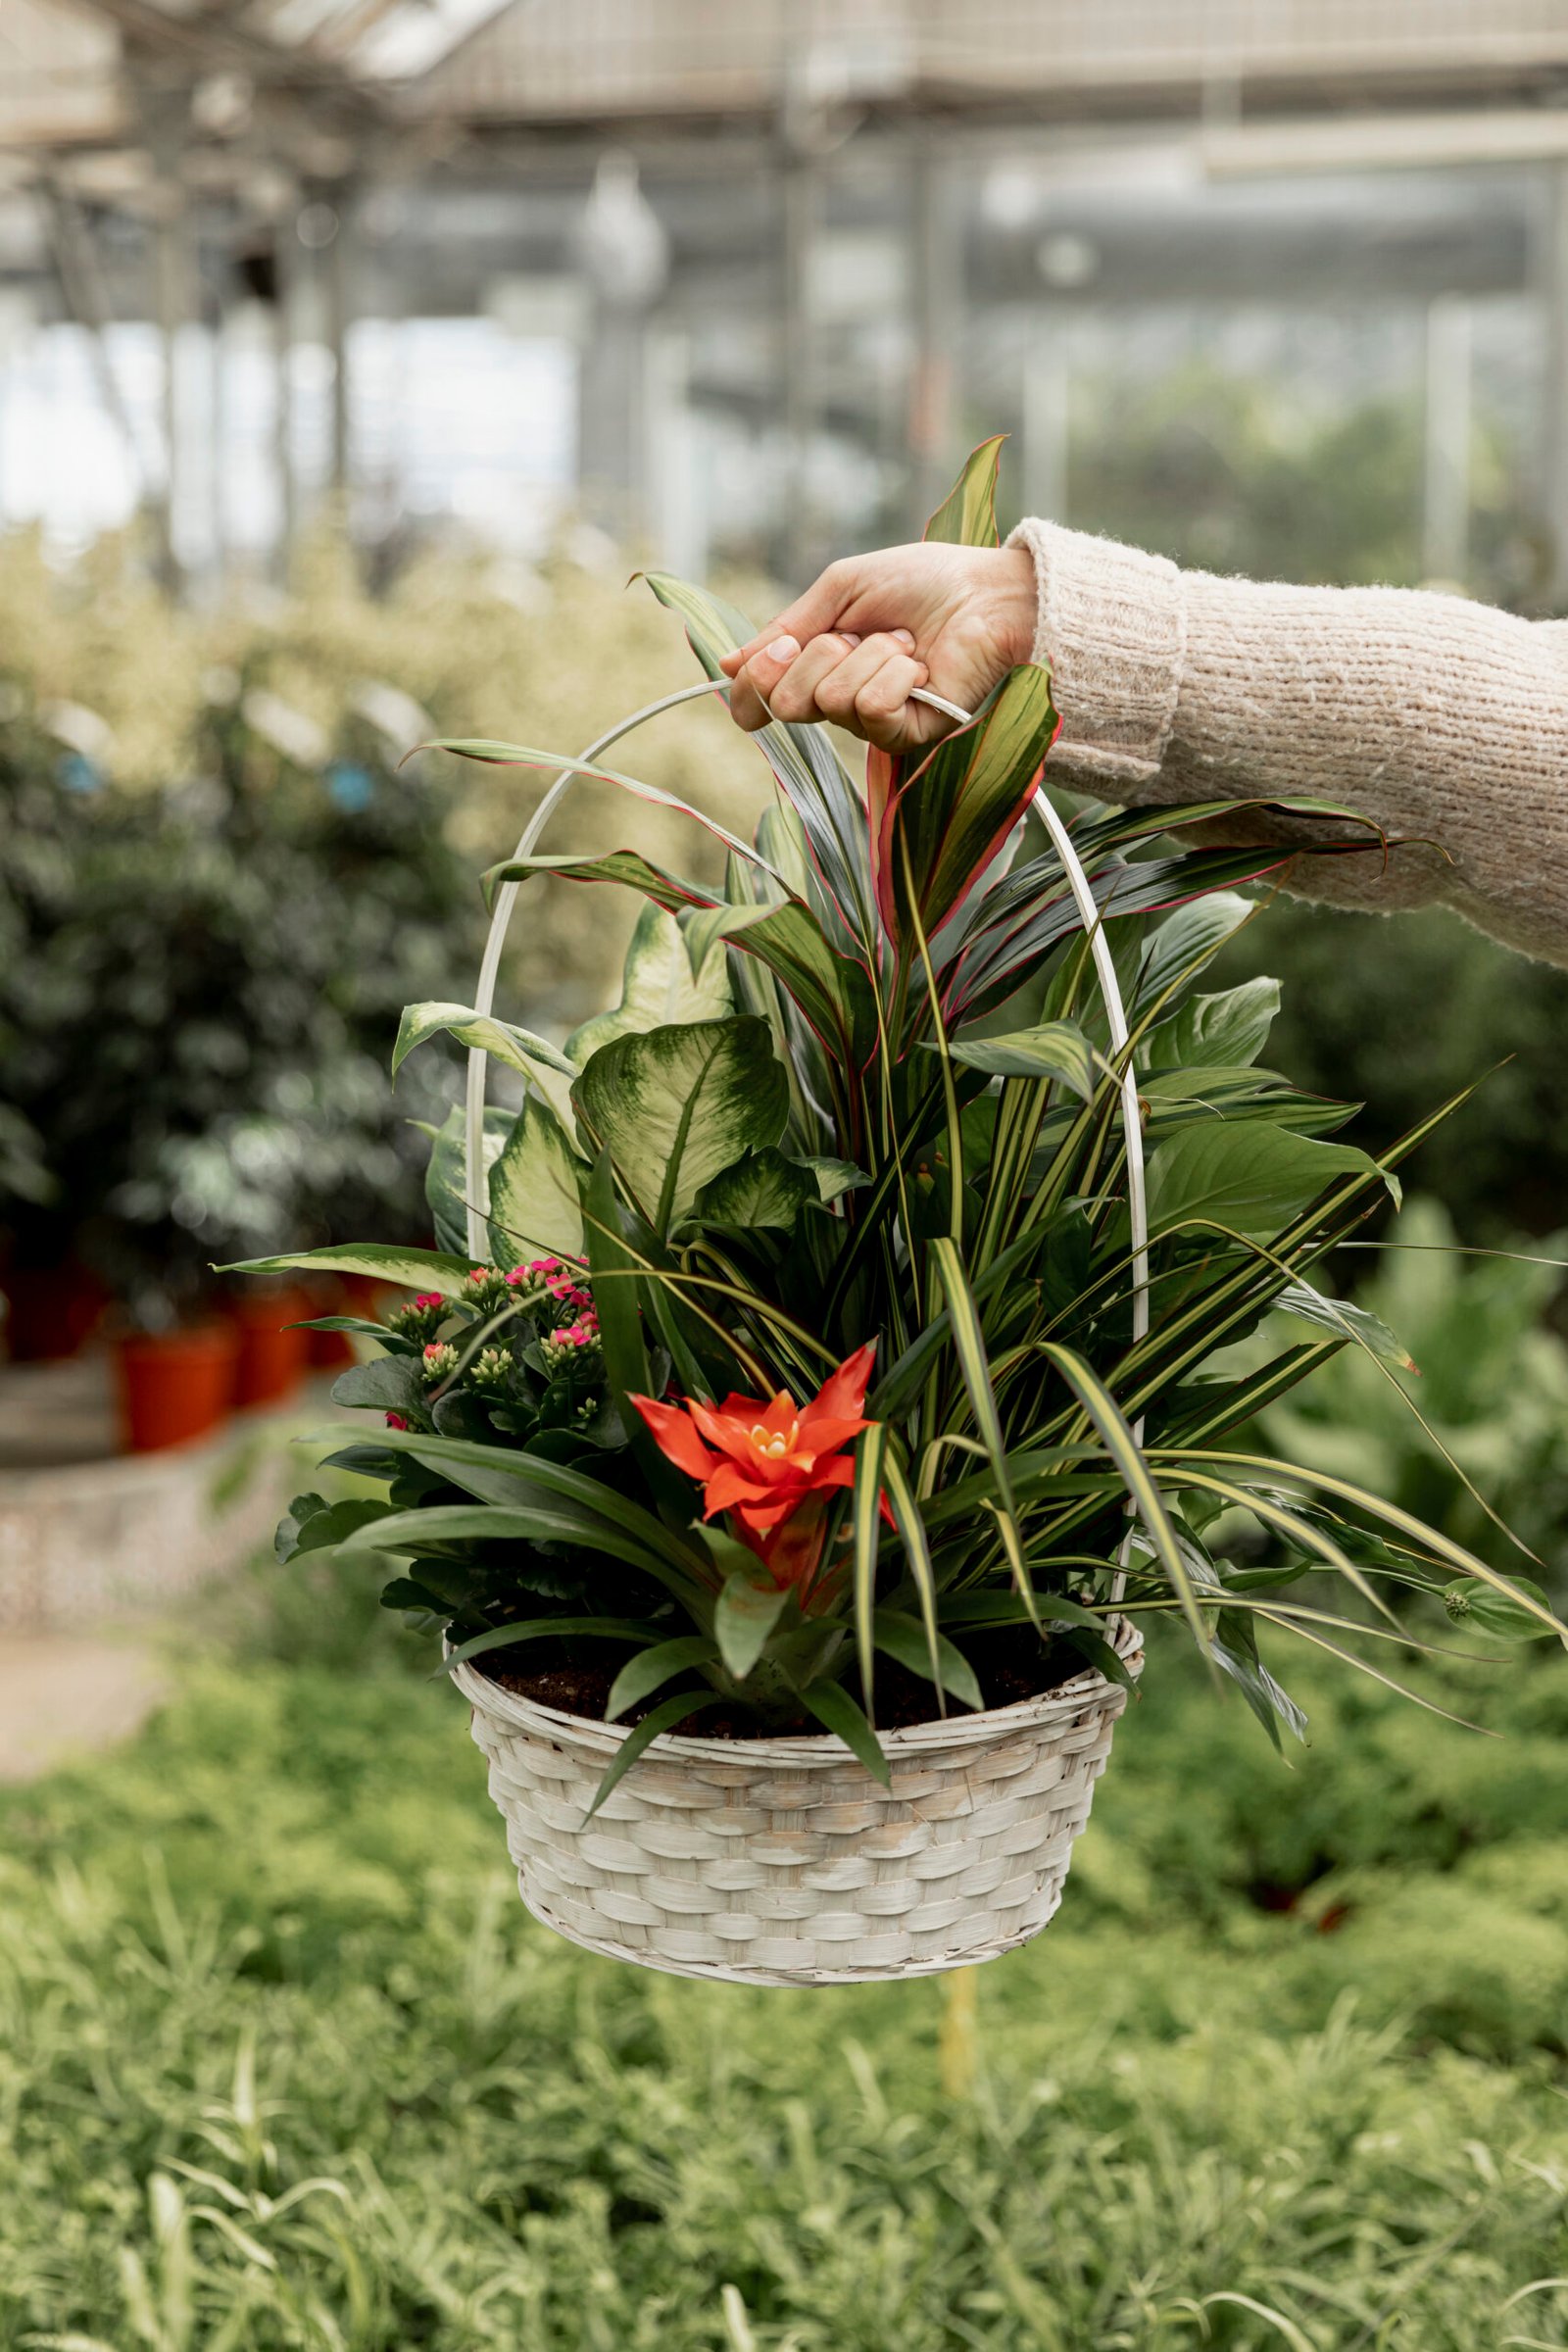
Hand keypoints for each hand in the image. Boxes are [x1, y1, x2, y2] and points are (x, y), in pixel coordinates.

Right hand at [719, 542, 1037, 752]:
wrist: (988, 592)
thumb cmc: (923, 583)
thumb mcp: (839, 590)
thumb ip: (785, 628)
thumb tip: (725, 668)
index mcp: (820, 667)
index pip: (763, 699)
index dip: (756, 681)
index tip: (778, 648)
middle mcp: (842, 701)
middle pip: (786, 703)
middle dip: (817, 655)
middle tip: (857, 633)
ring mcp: (875, 722)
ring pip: (830, 701)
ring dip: (869, 655)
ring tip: (905, 643)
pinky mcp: (908, 735)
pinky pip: (872, 710)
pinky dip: (894, 674)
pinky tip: (920, 665)